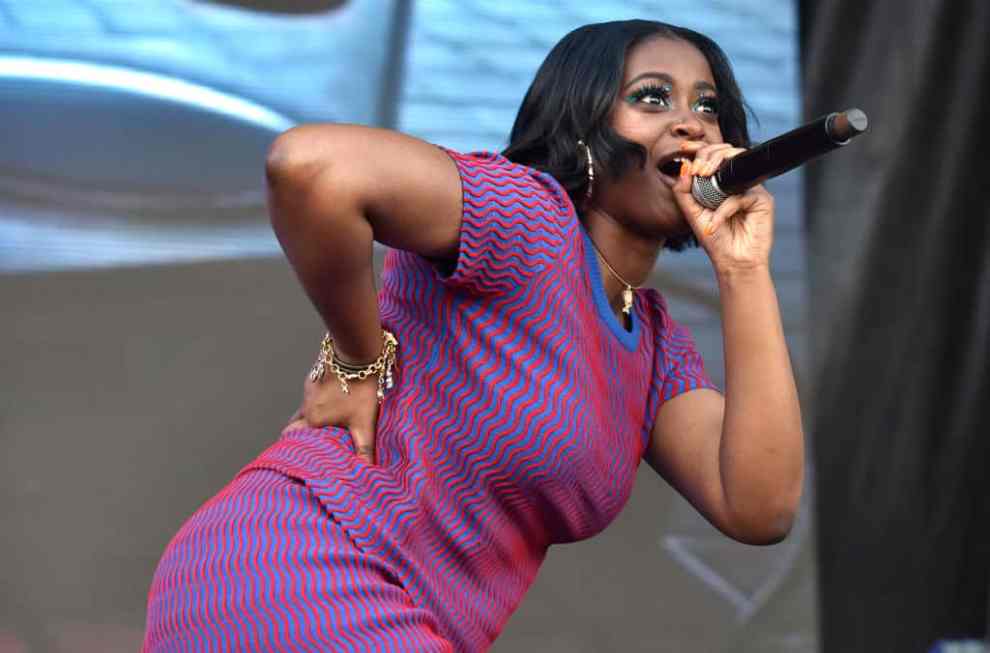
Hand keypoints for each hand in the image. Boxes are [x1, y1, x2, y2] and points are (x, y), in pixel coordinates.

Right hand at [284, 372, 380, 464]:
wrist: (357, 353)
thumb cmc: (360, 389)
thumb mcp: (364, 422)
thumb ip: (363, 448)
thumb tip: (367, 470)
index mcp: (313, 419)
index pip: (293, 437)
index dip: (294, 446)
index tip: (298, 454)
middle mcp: (306, 405)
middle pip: (296, 424)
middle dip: (300, 433)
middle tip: (310, 443)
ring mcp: (310, 389)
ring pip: (306, 407)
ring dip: (312, 416)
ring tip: (326, 425)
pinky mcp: (317, 375)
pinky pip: (314, 393)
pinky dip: (319, 400)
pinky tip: (334, 402)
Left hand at [672, 141, 774, 273]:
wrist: (733, 262)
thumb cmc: (716, 239)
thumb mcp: (693, 214)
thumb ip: (684, 192)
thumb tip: (684, 166)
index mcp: (720, 183)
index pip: (712, 157)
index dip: (699, 148)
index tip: (683, 147)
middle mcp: (737, 182)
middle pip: (726, 153)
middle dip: (708, 154)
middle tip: (696, 169)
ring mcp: (751, 188)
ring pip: (736, 165)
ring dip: (716, 166)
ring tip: (701, 176)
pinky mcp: (763, 200)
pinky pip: (740, 196)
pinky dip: (724, 210)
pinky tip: (714, 225)